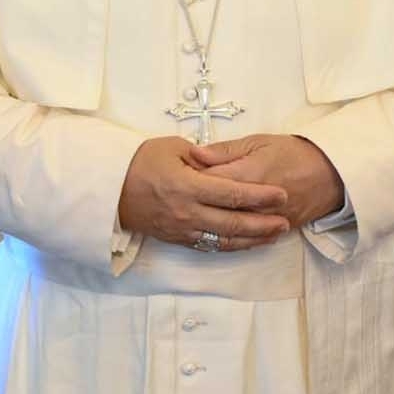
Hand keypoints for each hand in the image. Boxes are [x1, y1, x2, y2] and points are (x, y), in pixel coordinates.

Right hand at [117, 136, 290, 250]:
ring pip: (225, 240)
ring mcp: (183, 229)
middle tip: (285, 220)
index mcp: (188, 186)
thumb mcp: (170, 147)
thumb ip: (201, 156)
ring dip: (253, 239)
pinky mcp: (178, 239)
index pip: (233, 194)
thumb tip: (222, 162)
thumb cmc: (138, 163)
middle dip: (264, 223)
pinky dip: (232, 246)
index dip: (261, 196)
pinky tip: (246, 242)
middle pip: (235, 223)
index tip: (281, 194)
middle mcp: (188, 212)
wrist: (108, 191)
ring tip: (274, 234)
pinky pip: (210, 246)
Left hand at [196, 134, 344, 227]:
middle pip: (218, 209)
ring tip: (196, 218)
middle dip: (198, 206)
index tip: (178, 178)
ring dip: (212, 225)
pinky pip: (249, 240)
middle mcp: (257, 201)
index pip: (211, 182)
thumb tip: (196, 154)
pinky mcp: (276, 230)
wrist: (331, 173)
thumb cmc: (292, 152)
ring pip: (232, 229)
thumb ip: (225, 150)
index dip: (192, 181)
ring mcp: (268, 219)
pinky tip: (217, 234)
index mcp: (250, 174)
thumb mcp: (258, 141)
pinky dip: (232, 238)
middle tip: (182, 201)